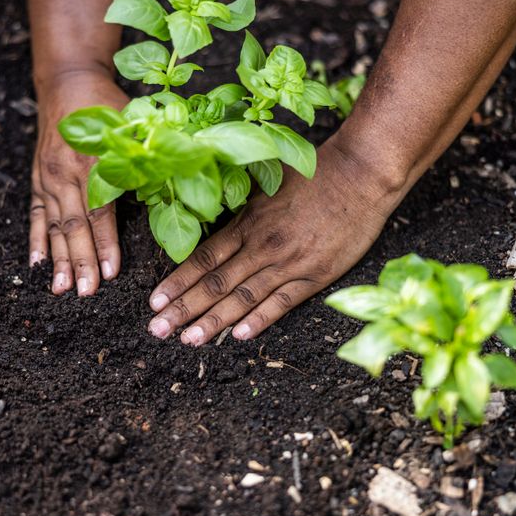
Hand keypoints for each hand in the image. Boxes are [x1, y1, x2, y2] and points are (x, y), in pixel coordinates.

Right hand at [29, 69, 128, 294]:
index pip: (100, 212)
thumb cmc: (108, 105)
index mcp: (94, 162)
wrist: (67, 82)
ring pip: (54, 226)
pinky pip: (36, 215)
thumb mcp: (133, 125)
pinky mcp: (38, 179)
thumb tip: (170, 192)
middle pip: (74, 226)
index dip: (106, 244)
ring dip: (58, 259)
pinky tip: (35, 265)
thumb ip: (146, 159)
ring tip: (61, 289)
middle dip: (81, 262)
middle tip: (86, 293)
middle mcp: (65, 172)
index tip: (112, 273)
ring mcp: (48, 177)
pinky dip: (35, 240)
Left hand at [146, 138, 407, 344]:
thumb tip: (208, 209)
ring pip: (243, 298)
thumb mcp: (267, 183)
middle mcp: (262, 246)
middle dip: (183, 309)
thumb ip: (240, 205)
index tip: (154, 302)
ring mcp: (288, 263)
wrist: (360, 176)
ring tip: (189, 340)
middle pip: (215, 283)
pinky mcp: (315, 276)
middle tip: (157, 330)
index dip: (177, 282)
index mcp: (248, 223)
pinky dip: (259, 320)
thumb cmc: (314, 174)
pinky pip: (282, 303)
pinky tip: (239, 336)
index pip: (203, 258)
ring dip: (214, 321)